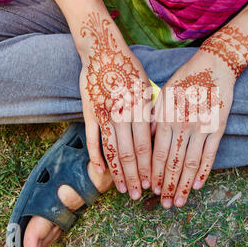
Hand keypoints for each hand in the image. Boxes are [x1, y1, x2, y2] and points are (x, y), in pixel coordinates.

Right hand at [79, 12, 152, 199]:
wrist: (103, 51)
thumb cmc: (129, 68)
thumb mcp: (147, 88)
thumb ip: (150, 113)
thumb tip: (157, 138)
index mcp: (139, 108)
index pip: (146, 146)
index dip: (149, 167)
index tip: (152, 183)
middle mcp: (122, 114)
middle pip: (129, 153)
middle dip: (135, 176)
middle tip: (138, 195)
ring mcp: (104, 114)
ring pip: (111, 150)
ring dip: (117, 172)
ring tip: (122, 189)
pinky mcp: (89, 112)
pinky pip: (92, 138)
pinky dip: (96, 156)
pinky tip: (100, 171)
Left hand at [151, 51, 235, 207]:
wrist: (214, 66)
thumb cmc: (184, 79)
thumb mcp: (162, 95)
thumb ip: (153, 119)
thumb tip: (146, 142)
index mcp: (166, 118)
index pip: (158, 154)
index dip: (155, 174)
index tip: (151, 190)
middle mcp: (183, 125)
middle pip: (173, 163)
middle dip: (168, 186)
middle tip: (164, 204)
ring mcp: (202, 127)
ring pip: (191, 163)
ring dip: (184, 185)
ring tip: (180, 202)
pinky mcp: (218, 127)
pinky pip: (210, 154)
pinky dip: (204, 171)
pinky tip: (198, 185)